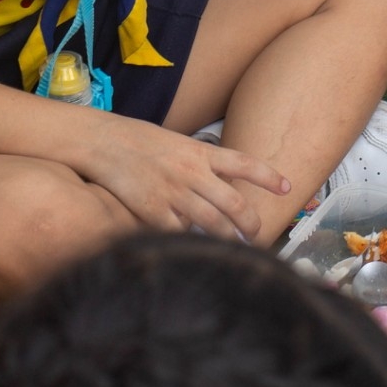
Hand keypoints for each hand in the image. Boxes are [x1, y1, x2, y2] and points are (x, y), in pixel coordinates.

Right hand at [71, 117, 289, 240]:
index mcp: (198, 151)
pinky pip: (178, 231)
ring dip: (227, 238)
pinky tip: (188, 242)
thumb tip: (215, 189)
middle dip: (250, 222)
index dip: (268, 176)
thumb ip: (197, 164)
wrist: (100, 141)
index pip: (244, 163)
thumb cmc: (135, 139)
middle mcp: (191, 172)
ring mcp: (173, 192)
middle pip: (234, 203)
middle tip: (256, 234)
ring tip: (235, 247)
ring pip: (212, 223)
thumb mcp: (174, 142)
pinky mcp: (153, 210)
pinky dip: (185, 238)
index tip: (286, 187)